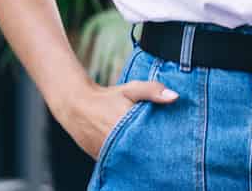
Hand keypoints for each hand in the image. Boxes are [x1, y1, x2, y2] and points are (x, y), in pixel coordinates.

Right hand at [60, 78, 177, 159]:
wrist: (76, 106)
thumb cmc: (107, 98)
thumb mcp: (131, 90)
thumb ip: (153, 91)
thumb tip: (175, 97)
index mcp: (125, 127)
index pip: (150, 142)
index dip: (162, 142)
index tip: (173, 140)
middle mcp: (115, 145)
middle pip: (142, 153)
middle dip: (153, 151)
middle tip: (165, 147)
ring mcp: (108, 154)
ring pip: (130, 160)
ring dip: (140, 156)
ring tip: (150, 150)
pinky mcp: (102, 159)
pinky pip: (119, 162)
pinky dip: (128, 158)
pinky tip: (136, 152)